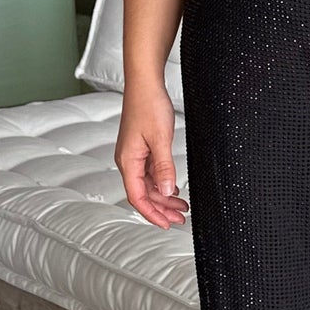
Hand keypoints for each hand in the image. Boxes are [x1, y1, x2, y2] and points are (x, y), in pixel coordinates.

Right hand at [116, 82, 189, 227]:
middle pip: (143, 193)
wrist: (145, 84)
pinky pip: (150, 172)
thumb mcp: (160, 139)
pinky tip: (173, 188)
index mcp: (128, 161)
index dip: (151, 213)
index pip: (137, 197)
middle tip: (180, 218)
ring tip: (181, 206)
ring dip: (163, 196)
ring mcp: (134, 155)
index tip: (166, 224)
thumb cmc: (149, 106)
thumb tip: (164, 191)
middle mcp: (128, 160)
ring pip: (148, 184)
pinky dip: (162, 182)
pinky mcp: (141, 148)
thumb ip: (163, 167)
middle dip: (162, 208)